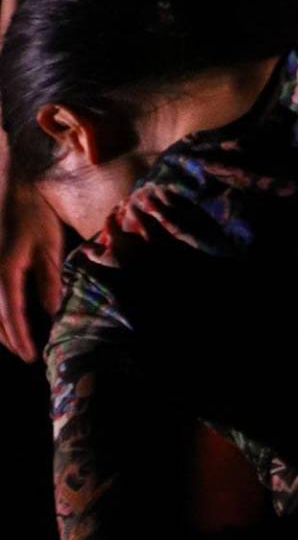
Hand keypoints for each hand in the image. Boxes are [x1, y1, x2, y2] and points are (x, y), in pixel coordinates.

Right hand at [0, 174, 64, 362]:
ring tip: (18, 338)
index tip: (31, 357)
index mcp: (3, 271)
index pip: (10, 316)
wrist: (3, 182)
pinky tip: (6, 316)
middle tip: (27, 352)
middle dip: (8, 338)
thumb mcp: (48, 246)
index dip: (21, 339)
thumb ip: (49, 281)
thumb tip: (52, 312)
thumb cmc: (30, 211)